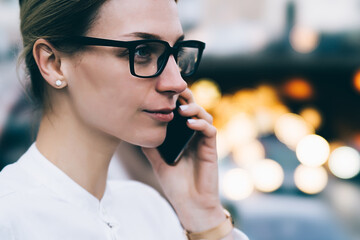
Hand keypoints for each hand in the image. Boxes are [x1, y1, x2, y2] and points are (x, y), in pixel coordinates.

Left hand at [142, 88, 225, 231]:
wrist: (190, 204)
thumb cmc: (175, 185)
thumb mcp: (157, 162)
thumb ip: (150, 146)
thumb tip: (137, 131)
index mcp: (182, 136)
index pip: (180, 112)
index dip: (175, 101)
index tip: (164, 93)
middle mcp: (193, 136)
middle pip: (193, 109)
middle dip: (186, 98)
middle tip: (175, 93)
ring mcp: (203, 141)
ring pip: (204, 116)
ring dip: (194, 109)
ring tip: (181, 109)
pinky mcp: (211, 149)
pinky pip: (210, 131)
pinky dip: (201, 124)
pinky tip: (190, 123)